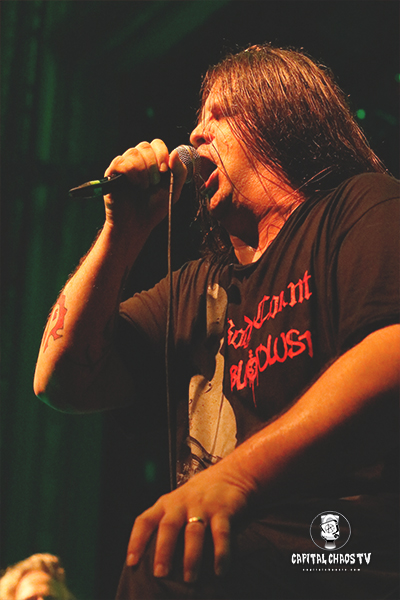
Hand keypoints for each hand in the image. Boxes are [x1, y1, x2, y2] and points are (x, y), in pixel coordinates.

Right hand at [103, 139, 186, 231]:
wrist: (138, 224)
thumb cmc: (154, 208)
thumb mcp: (173, 190)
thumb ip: (179, 172)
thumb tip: (175, 152)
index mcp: (151, 162)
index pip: (156, 143)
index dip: (162, 153)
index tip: (165, 170)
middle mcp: (137, 160)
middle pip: (144, 146)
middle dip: (153, 163)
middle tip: (155, 182)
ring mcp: (123, 166)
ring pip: (133, 152)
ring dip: (143, 170)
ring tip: (144, 187)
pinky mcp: (111, 173)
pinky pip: (120, 162)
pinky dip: (131, 172)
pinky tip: (135, 185)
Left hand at [126, 459, 254, 582]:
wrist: (230, 475)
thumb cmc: (198, 497)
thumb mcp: (178, 504)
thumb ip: (167, 524)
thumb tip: (153, 562)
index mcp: (166, 504)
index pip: (146, 520)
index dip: (136, 540)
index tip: (132, 562)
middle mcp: (181, 504)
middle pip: (168, 526)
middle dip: (163, 550)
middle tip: (160, 573)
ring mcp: (202, 506)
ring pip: (194, 532)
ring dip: (191, 556)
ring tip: (190, 578)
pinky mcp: (223, 510)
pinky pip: (221, 533)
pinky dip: (220, 553)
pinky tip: (219, 570)